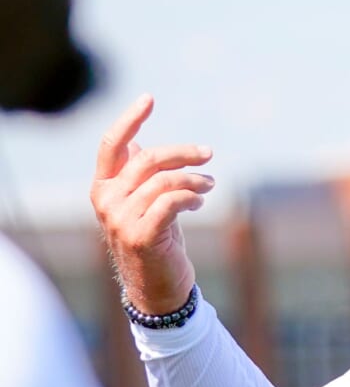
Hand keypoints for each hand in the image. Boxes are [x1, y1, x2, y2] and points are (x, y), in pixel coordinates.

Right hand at [90, 94, 215, 314]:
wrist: (158, 287)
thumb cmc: (156, 239)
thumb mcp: (144, 203)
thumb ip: (138, 176)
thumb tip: (138, 143)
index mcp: (103, 188)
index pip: (112, 146)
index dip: (130, 119)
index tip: (149, 99)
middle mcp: (106, 201)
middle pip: (147, 159)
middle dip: (183, 152)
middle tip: (208, 153)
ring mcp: (120, 220)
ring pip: (164, 181)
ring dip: (194, 178)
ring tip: (208, 185)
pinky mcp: (141, 236)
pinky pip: (171, 202)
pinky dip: (191, 196)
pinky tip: (200, 200)